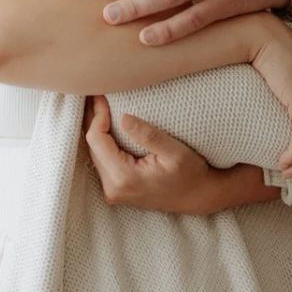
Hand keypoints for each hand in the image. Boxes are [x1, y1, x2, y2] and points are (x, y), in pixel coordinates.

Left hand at [83, 97, 235, 212]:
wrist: (199, 197)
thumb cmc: (191, 174)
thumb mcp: (175, 151)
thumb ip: (148, 135)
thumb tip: (123, 117)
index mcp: (124, 178)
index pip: (96, 140)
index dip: (97, 116)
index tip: (103, 96)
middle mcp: (113, 188)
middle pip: (92, 147)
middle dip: (93, 120)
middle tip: (97, 94)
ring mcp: (113, 192)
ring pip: (95, 154)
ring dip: (97, 130)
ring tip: (99, 105)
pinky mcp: (116, 189)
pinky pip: (102, 161)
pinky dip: (103, 143)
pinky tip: (106, 125)